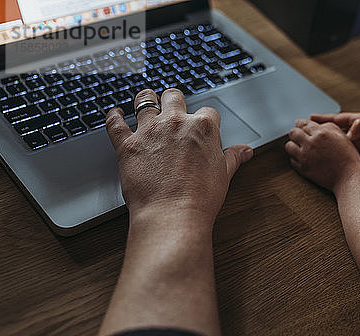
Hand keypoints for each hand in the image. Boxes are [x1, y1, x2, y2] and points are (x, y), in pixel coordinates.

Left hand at [105, 89, 252, 223]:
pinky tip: (116, 114)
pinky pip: (115, 122)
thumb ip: (233, 157)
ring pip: (144, 100)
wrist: (172, 214)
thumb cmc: (200, 198)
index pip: (208, 112)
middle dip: (174, 101)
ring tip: (145, 101)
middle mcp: (176, 122)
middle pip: (173, 96)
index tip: (203, 127)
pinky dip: (114, 116)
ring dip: (146, 100)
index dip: (206, 120)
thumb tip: (245, 150)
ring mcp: (149, 131)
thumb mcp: (224, 174)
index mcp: (203, 127)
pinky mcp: (127, 144)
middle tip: (173, 107)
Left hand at [284, 119, 359, 191]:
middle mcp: (311, 144)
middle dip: (296, 133)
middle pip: (293, 133)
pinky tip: (303, 158)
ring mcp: (305, 157)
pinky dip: (295, 158)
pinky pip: (292, 160)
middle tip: (300, 136)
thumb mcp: (342, 136)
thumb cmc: (348, 157)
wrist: (348, 177)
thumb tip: (317, 125)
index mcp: (321, 134)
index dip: (301, 124)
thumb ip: (328, 127)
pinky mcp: (303, 169)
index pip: (302, 123)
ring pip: (289, 146)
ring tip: (300, 147)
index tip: (301, 125)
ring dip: (293, 145)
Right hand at [311, 113, 359, 166]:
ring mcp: (357, 142)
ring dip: (328, 147)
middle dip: (319, 132)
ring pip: (337, 144)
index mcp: (357, 121)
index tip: (308, 119)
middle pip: (332, 131)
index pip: (335, 119)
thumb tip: (347, 133)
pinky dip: (338, 158)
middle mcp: (355, 130)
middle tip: (305, 135)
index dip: (321, 119)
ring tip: (313, 150)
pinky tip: (330, 163)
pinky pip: (346, 154)